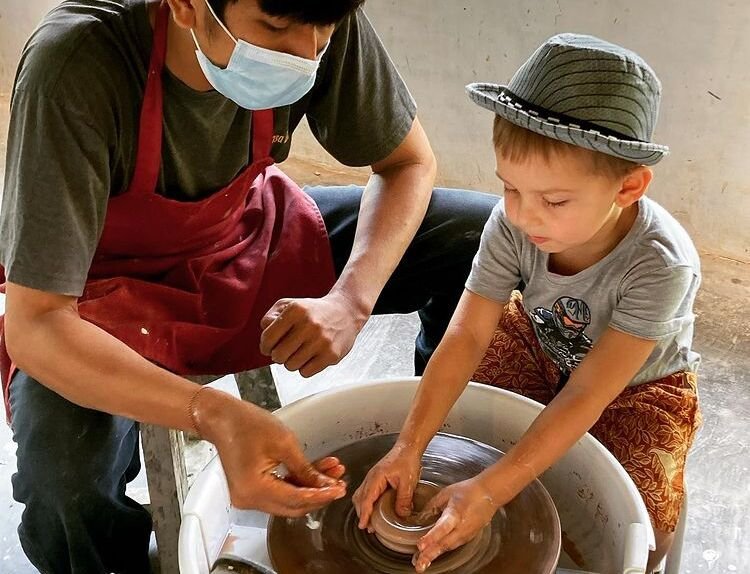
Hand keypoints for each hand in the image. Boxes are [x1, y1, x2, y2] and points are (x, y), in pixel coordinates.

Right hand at [197, 389, 346, 516]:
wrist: (222, 418)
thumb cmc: (247, 424)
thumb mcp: (284, 443)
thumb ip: (306, 469)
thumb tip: (324, 485)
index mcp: (254, 489)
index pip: (296, 500)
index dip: (320, 496)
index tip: (338, 490)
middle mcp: (248, 499)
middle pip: (292, 506)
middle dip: (317, 496)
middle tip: (339, 484)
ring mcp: (248, 496)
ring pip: (288, 500)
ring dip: (309, 489)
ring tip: (331, 474)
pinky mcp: (251, 490)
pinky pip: (278, 492)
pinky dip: (296, 484)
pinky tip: (314, 473)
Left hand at [259, 291, 368, 376]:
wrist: (346, 312)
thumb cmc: (314, 311)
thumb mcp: (289, 305)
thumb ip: (270, 318)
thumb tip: (265, 340)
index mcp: (296, 310)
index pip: (268, 338)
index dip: (265, 346)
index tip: (269, 347)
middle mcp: (309, 324)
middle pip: (278, 355)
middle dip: (278, 355)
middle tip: (285, 350)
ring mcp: (322, 341)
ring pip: (291, 366)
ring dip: (292, 362)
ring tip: (300, 352)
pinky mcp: (331, 355)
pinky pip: (305, 373)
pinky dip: (305, 367)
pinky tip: (310, 356)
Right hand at [352, 442, 421, 529]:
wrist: (408, 447)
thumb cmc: (407, 459)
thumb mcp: (408, 481)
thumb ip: (404, 499)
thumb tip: (401, 515)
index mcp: (376, 477)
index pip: (366, 499)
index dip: (364, 513)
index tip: (363, 525)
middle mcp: (371, 478)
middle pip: (359, 498)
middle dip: (362, 513)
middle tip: (368, 527)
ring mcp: (372, 478)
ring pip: (361, 496)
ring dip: (363, 508)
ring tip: (370, 521)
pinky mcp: (376, 479)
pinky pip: (367, 493)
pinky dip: (367, 503)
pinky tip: (374, 509)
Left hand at [412, 476, 498, 572]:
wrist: (490, 494)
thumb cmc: (468, 491)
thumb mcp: (447, 493)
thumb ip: (432, 505)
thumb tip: (420, 517)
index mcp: (456, 513)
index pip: (442, 527)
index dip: (431, 537)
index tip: (420, 545)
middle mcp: (462, 527)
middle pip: (445, 543)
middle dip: (430, 555)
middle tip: (418, 565)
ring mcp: (467, 534)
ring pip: (449, 547)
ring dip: (435, 555)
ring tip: (422, 564)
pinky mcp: (469, 537)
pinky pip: (453, 545)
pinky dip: (442, 551)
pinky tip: (432, 555)